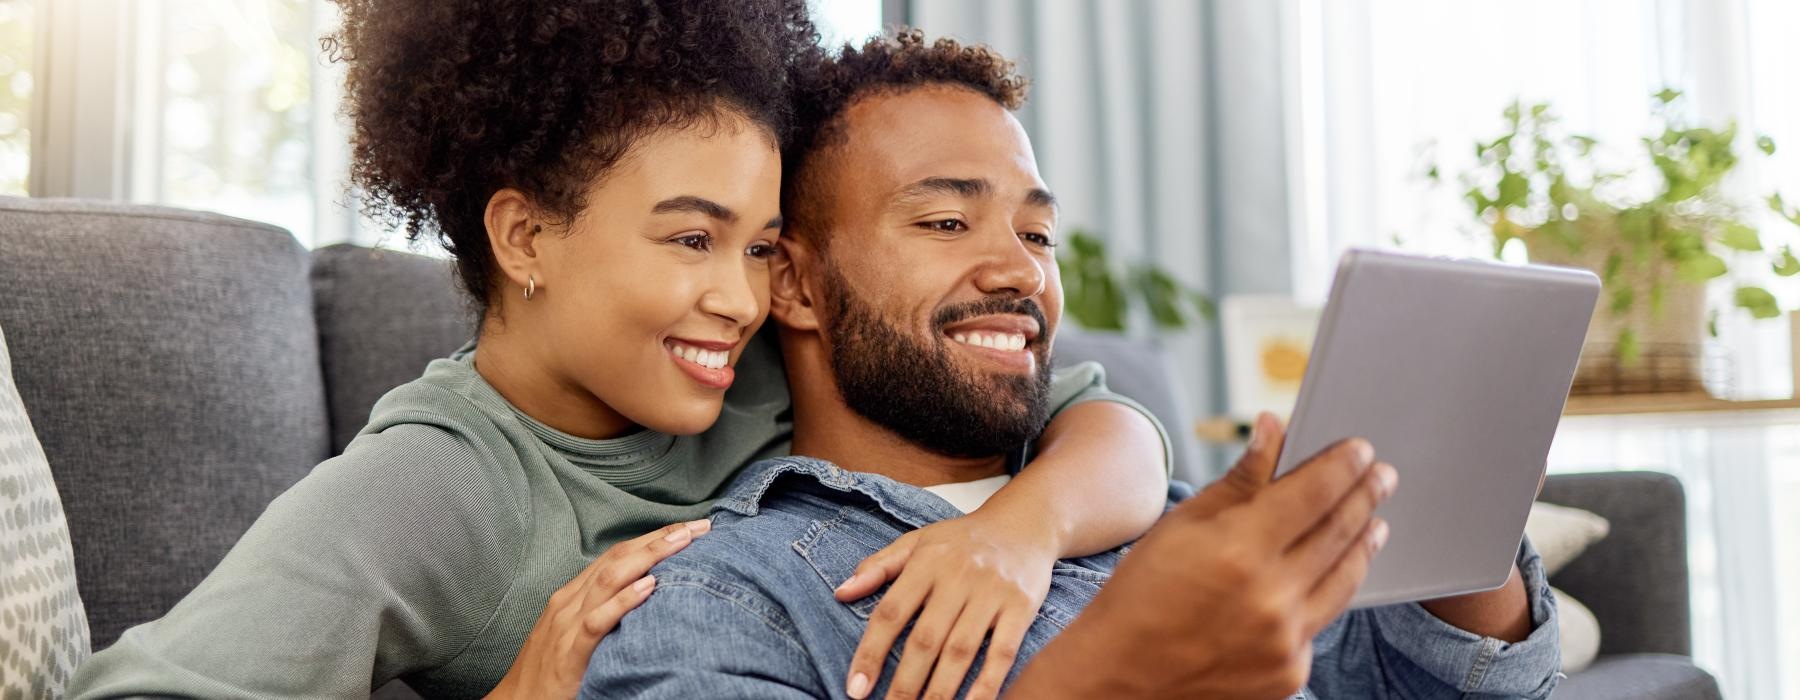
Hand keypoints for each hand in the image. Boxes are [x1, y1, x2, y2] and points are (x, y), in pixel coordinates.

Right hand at [485, 519, 710, 699]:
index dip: (652, 538)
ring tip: (682, 543)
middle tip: (697, 527)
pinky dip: (623, 601)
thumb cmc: (551, 667)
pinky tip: (648, 587)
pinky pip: (598, 622)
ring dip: (649, 557)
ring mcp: (568, 626)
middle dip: (659, 539)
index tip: (687, 527)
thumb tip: (644, 591)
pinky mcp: (570, 654)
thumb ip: (603, 609)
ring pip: (609, 580)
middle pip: (618, 559)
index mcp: (573, 595)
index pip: (617, 555)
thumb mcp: (575, 630)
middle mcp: (570, 603)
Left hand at [833, 511, 1055, 699]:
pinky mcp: (1021, 606)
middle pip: (925, 639)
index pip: (890, 613)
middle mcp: (958, 577)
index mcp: (926, 562)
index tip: (856, 688)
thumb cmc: (964, 538)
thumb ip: (879, 566)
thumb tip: (840, 592)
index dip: (871, 653)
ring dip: (940, 690)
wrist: (1025, 522)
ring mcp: (991, 593)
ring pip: (961, 650)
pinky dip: (987, 683)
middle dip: (904, 684)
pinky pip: (1003, 652)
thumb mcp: (918, 541)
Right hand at [1010, 416, 1396, 698]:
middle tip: (1381, 475)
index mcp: (1240, 548)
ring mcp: (1285, 639)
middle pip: (1339, 531)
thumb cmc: (1144, 592)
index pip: (1314, 493)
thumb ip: (1240, 479)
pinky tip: (1331, 572)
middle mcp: (1271, 596)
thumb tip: (1273, 428)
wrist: (1122, 673)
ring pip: (1346, 579)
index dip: (1343, 466)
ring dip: (1364, 543)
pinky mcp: (1290, 671)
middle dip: (1365, 496)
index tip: (1361, 449)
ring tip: (1373, 520)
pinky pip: (1322, 621)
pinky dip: (1329, 591)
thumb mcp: (1183, 524)